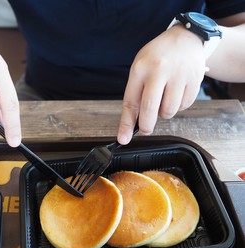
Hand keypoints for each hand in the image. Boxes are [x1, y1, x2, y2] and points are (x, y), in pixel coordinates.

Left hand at [117, 25, 205, 143]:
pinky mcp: (194, 80)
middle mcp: (159, 70)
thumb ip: (136, 92)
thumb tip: (134, 122)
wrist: (186, 38)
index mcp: (141, 68)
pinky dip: (179, 107)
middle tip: (145, 129)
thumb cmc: (158, 56)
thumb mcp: (140, 67)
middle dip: (146, 126)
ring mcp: (179, 75)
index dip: (126, 124)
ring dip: (164, 113)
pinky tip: (176, 93)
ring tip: (164, 99)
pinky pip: (184, 106)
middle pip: (150, 109)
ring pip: (169, 111)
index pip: (131, 102)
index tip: (123, 138)